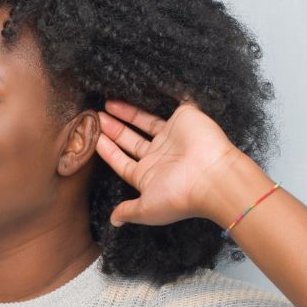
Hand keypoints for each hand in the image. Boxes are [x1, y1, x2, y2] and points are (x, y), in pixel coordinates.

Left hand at [96, 99, 242, 226]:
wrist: (213, 177)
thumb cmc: (180, 196)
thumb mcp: (146, 210)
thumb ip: (128, 211)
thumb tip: (113, 221)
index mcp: (148, 176)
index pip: (122, 161)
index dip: (107, 151)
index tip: (93, 139)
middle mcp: (160, 156)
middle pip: (130, 141)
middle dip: (113, 130)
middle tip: (97, 117)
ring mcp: (172, 137)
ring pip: (145, 122)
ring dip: (127, 113)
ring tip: (108, 104)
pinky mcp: (186, 118)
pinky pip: (172, 101)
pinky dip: (162, 93)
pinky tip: (147, 85)